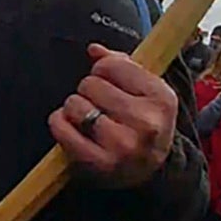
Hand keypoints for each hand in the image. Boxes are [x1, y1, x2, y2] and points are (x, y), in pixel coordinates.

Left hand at [49, 44, 176, 187]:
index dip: (104, 70)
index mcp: (160, 98)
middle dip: (90, 89)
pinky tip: (72, 125)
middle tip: (100, 103)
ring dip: (75, 107)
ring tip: (89, 116)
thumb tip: (94, 50)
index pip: (112, 66)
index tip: (109, 81)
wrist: (151, 171)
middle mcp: (145, 122)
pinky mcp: (99, 163)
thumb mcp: (146, 91)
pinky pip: (62, 128)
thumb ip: (121, 64)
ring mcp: (122, 145)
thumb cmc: (145, 123)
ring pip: (75, 104)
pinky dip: (59, 123)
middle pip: (90, 84)